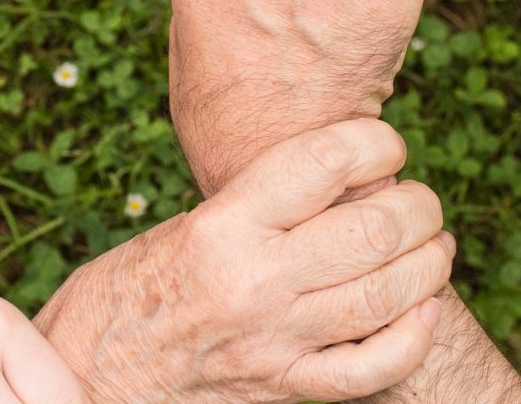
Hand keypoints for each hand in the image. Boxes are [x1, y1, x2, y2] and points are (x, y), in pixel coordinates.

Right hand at [36, 120, 453, 402]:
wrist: (87, 380)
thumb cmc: (121, 296)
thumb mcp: (176, 231)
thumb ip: (252, 211)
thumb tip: (331, 187)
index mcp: (220, 228)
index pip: (324, 162)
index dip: (375, 142)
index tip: (385, 145)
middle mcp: (253, 282)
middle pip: (374, 228)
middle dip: (418, 206)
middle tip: (419, 201)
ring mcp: (274, 342)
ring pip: (389, 295)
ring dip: (429, 263)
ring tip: (433, 246)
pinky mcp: (284, 390)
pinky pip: (374, 367)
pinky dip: (414, 336)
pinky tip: (422, 311)